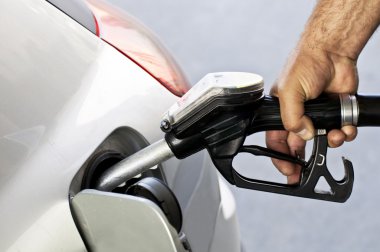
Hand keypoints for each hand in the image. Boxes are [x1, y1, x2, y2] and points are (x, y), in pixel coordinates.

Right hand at [266, 46, 357, 183]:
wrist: (332, 51)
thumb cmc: (304, 64)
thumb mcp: (288, 93)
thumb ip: (291, 118)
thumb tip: (303, 136)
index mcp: (281, 111)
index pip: (276, 139)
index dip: (280, 156)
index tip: (287, 170)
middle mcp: (299, 114)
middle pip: (299, 144)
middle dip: (305, 158)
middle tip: (307, 171)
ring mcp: (319, 114)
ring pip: (323, 139)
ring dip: (330, 142)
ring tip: (334, 136)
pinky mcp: (337, 112)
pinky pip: (341, 131)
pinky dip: (346, 133)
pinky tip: (346, 128)